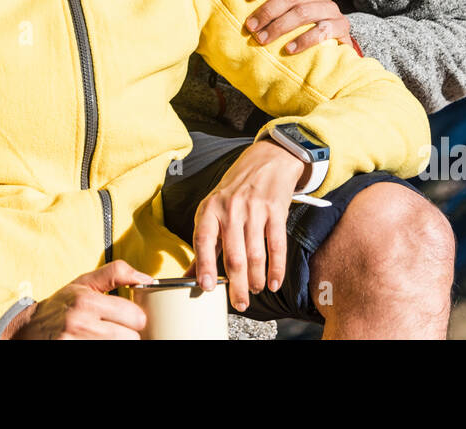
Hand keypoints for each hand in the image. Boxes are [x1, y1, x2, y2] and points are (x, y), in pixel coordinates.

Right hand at [4, 261, 153, 339]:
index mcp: (88, 301)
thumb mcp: (85, 282)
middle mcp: (81, 323)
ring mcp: (76, 343)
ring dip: (119, 343)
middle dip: (129, 335)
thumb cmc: (62, 305)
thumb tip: (147, 278)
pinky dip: (107, 348)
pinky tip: (99, 342)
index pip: (135, 316)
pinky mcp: (73, 352)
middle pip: (131, 338)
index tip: (129, 318)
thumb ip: (116, 273)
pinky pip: (105, 355)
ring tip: (109, 337)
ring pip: (121, 347)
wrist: (29, 329)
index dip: (136, 318)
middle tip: (119, 330)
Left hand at [186, 140, 305, 312]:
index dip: (204, 265)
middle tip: (239, 303)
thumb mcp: (213, 210)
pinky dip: (276, 268)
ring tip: (254, 290)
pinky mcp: (276, 211)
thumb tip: (188, 276)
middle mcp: (230, 209)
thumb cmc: (235, 191)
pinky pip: (277, 246)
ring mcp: (255, 209)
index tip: (206, 287)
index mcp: (210, 209)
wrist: (266, 161)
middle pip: (233, 255)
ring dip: (256, 278)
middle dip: (237, 284)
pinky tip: (273, 282)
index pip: (203, 239)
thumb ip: (204, 243)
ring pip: (255, 254)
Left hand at [244, 0, 350, 52]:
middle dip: (267, 12)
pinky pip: (321, 31)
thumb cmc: (300, 30)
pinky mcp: (341, 26)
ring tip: (262, 40)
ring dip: (279, 27)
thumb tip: (237, 10)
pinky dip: (303, 40)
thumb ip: (269, 9)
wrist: (334, 47)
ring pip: (302, 12)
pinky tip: (288, 49)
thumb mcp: (286, 16)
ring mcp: (331, 9)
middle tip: (251, 28)